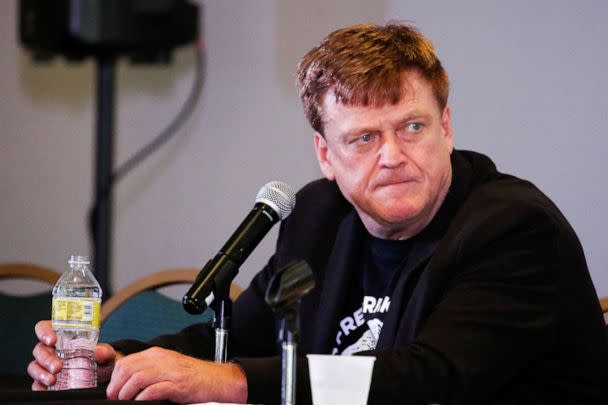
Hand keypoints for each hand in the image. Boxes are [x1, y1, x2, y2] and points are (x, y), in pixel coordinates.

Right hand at [28, 320, 122, 389]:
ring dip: (41, 373)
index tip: (52, 340)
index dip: (44, 332)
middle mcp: (52, 349)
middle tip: (58, 367)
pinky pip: (36, 383)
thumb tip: (99, 351)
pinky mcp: (45, 380)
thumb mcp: (106, 354)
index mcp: (62, 336)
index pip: (45, 328)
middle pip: (39, 349)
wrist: (103, 378)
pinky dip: (39, 386)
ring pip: (35, 366)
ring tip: (52, 380)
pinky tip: (47, 388)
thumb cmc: (101, 360)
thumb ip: (104, 352)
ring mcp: (47, 365)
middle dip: (46, 358)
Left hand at [106, 347, 246, 403]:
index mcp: (157, 354)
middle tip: (116, 398)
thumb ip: (149, 369)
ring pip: (137, 378)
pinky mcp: (177, 384)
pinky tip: (141, 402)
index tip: (113, 390)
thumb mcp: (167, 366)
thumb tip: (127, 382)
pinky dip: (142, 398)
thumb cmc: (191, 375)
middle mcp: (161, 359)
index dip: (115, 378)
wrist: (214, 379)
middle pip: (128, 369)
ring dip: (126, 393)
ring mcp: (169, 371)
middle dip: (117, 387)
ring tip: (126, 401)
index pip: (126, 362)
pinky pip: (153, 390)